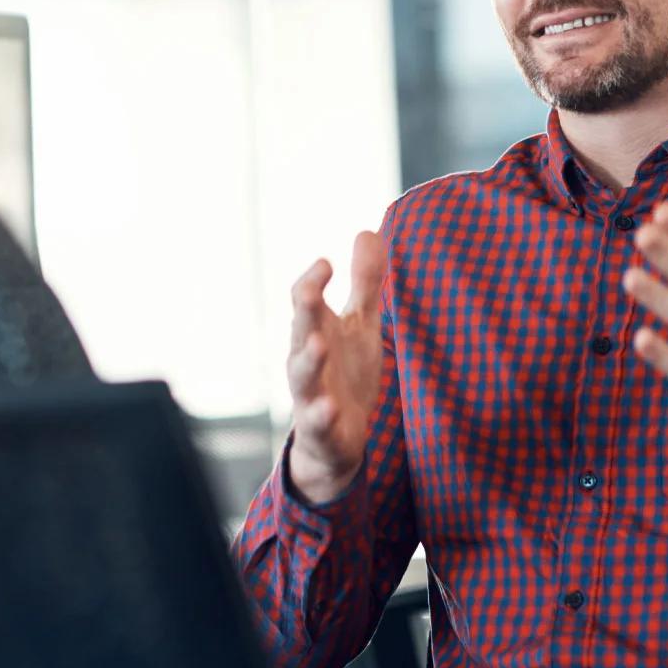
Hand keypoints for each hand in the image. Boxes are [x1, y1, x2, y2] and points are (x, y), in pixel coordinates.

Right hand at [285, 231, 385, 503]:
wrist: (336, 437)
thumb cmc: (346, 372)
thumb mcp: (361, 325)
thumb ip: (364, 282)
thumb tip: (368, 230)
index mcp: (316, 330)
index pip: (304, 300)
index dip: (311, 280)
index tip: (327, 262)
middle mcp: (307, 359)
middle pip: (299, 331)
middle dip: (304, 312)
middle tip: (310, 291)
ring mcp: (312, 395)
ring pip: (303, 375)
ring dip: (309, 359)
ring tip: (319, 344)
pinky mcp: (323, 428)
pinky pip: (318, 421)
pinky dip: (321, 414)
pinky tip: (329, 406)